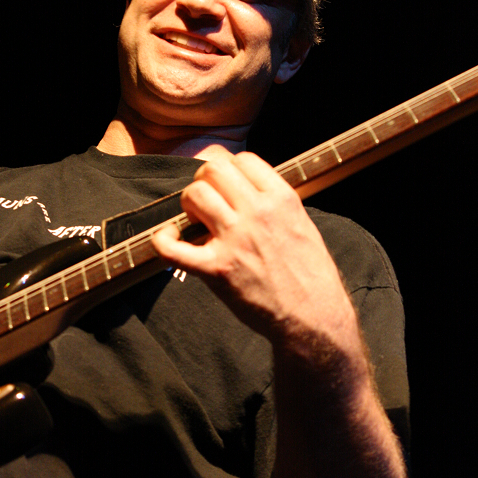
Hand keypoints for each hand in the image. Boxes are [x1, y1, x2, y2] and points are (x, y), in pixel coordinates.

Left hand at [151, 151, 355, 346]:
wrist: (314, 318)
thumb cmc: (310, 275)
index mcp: (282, 199)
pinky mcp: (217, 269)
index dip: (229, 169)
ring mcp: (236, 240)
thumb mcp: (302, 224)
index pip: (242, 159)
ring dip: (189, 204)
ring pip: (195, 194)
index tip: (226, 185)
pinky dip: (163, 241)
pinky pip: (173, 247)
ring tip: (197, 221)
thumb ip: (274, 203)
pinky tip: (170, 239)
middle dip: (205, 181)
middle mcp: (258, 213)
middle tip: (208, 203)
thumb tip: (245, 188)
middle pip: (214, 170)